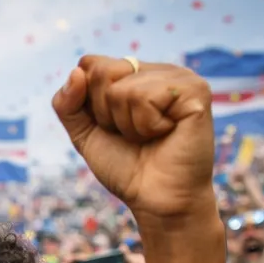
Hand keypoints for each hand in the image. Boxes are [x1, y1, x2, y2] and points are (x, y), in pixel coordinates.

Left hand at [53, 56, 215, 226]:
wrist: (154, 198)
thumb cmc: (126, 167)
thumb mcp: (85, 134)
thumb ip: (68, 104)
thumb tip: (77, 70)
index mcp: (135, 74)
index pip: (90, 64)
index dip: (89, 103)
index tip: (110, 126)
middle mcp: (157, 70)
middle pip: (102, 72)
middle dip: (105, 113)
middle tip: (132, 134)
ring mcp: (179, 77)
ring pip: (122, 89)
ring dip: (127, 124)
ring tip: (150, 136)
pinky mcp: (195, 90)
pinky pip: (145, 97)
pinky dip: (145, 125)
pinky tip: (166, 133)